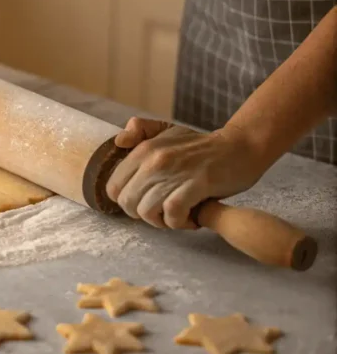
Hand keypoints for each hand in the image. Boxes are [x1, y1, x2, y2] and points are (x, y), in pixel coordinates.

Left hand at [105, 118, 263, 229]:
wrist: (240, 146)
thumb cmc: (201, 145)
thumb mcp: (167, 132)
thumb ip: (141, 131)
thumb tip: (119, 140)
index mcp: (143, 150)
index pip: (113, 187)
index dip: (127, 201)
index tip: (145, 202)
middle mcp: (154, 160)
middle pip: (128, 203)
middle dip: (143, 214)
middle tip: (162, 212)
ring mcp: (174, 172)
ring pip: (147, 211)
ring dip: (163, 221)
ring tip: (178, 215)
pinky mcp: (196, 185)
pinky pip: (172, 214)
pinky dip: (179, 222)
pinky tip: (190, 218)